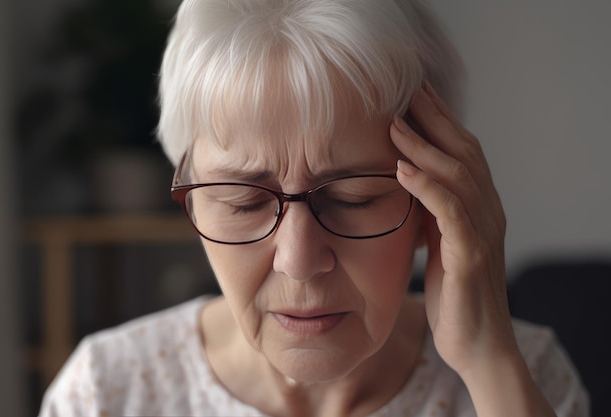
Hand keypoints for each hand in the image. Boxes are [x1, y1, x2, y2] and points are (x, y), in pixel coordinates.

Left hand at [390, 83, 516, 374]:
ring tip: (393, 124)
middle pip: (464, 151)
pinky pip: (450, 212)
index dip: (439, 119)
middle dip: (434, 118)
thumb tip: (404, 181)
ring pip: (458, 175)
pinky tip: (402, 170)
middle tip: (404, 90)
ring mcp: (482, 232)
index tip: (411, 93)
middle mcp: (488, 211)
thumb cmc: (454, 294)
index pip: (462, 150)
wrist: (476, 345)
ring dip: (424, 147)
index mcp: (480, 206)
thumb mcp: (439, 243)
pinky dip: (427, 187)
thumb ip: (430, 211)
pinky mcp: (471, 256)